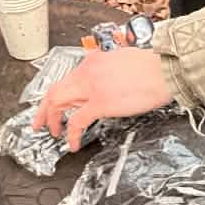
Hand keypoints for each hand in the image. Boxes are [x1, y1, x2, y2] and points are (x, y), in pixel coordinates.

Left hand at [34, 47, 171, 148]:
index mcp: (93, 61)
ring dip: (52, 120)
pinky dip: (71, 134)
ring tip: (54, 133)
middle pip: (54, 91)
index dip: (58, 95)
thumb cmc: (152, 67)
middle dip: (44, 110)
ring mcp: (91, 87)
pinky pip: (77, 121)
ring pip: (58, 103)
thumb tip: (103, 84)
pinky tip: (72, 143)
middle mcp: (87, 72)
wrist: (165, 69)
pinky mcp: (101, 103)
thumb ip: (107, 71)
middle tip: (40, 122)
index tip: (55, 104)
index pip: (67, 79)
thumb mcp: (122, 61)